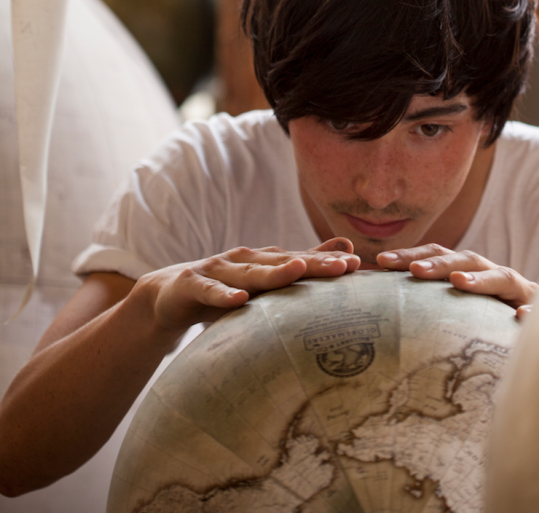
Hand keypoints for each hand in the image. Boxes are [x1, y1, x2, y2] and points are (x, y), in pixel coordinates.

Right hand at [135, 239, 359, 336]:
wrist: (168, 295)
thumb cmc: (224, 290)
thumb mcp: (261, 283)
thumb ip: (301, 267)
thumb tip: (346, 250)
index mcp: (262, 261)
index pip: (300, 262)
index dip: (327, 263)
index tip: (357, 266)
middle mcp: (244, 260)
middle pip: (282, 263)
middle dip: (312, 264)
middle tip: (342, 267)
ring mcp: (217, 270)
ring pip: (249, 273)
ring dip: (273, 272)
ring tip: (297, 271)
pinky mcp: (192, 285)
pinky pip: (209, 291)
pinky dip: (223, 295)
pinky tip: (238, 301)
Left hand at [376, 245, 536, 320]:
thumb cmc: (488, 323)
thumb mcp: (458, 312)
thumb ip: (428, 307)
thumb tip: (377, 306)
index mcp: (470, 273)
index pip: (438, 256)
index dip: (411, 255)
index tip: (380, 262)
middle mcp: (493, 274)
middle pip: (466, 259)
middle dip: (439, 263)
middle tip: (413, 271)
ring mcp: (519, 290)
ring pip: (501, 276)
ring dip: (480, 279)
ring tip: (459, 282)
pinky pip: (536, 308)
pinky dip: (529, 310)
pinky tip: (521, 317)